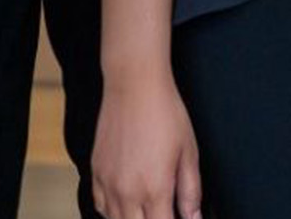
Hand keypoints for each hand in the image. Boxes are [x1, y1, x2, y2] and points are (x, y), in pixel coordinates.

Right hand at [92, 71, 201, 218]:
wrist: (134, 84)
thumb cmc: (165, 113)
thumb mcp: (189, 153)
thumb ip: (191, 191)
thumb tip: (194, 217)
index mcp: (155, 189)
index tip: (178, 217)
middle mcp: (127, 191)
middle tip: (164, 210)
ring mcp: (108, 182)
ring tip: (147, 210)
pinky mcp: (96, 170)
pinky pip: (99, 206)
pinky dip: (112, 213)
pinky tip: (126, 206)